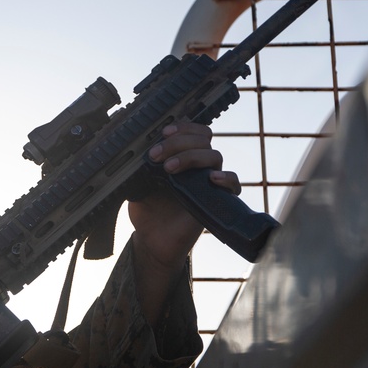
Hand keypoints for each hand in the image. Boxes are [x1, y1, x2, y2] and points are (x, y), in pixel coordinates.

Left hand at [128, 121, 239, 322]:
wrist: (152, 240)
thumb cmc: (147, 211)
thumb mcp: (137, 184)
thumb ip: (139, 167)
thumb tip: (134, 151)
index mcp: (180, 157)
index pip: (190, 131)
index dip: (180, 127)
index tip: (162, 133)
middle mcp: (196, 166)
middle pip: (202, 139)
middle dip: (178, 142)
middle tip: (156, 155)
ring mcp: (207, 181)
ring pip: (214, 156)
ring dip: (191, 156)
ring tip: (168, 168)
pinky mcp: (216, 200)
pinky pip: (233, 184)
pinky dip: (226, 178)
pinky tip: (210, 178)